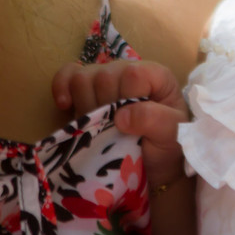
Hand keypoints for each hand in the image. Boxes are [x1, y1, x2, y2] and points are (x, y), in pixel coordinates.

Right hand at [52, 60, 189, 188]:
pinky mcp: (88, 89)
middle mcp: (128, 71)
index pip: (131, 75)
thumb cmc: (167, 145)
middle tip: (113, 130)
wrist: (154, 163)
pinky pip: (68, 75)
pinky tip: (65, 106)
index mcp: (154, 75)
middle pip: (102, 77)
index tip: (132, 124)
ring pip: (81, 78)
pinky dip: (62, 87)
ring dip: (85, 107)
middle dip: (104, 109)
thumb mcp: (172, 134)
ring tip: (97, 126)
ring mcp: (106, 78)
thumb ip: (154, 120)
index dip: (127, 100)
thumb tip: (121, 116)